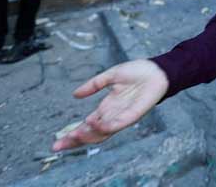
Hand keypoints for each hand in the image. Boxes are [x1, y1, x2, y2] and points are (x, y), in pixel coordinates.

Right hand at [52, 59, 168, 151]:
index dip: (73, 133)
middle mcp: (114, 114)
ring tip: (74, 135)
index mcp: (107, 107)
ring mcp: (124, 115)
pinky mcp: (135, 113)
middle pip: (92, 133)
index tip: (58, 141)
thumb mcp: (110, 76)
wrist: (158, 70)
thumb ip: (93, 85)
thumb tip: (75, 95)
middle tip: (58, 145)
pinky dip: (109, 126)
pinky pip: (120, 123)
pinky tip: (97, 125)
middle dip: (75, 140)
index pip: (87, 125)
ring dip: (88, 134)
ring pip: (103, 132)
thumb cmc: (138, 72)